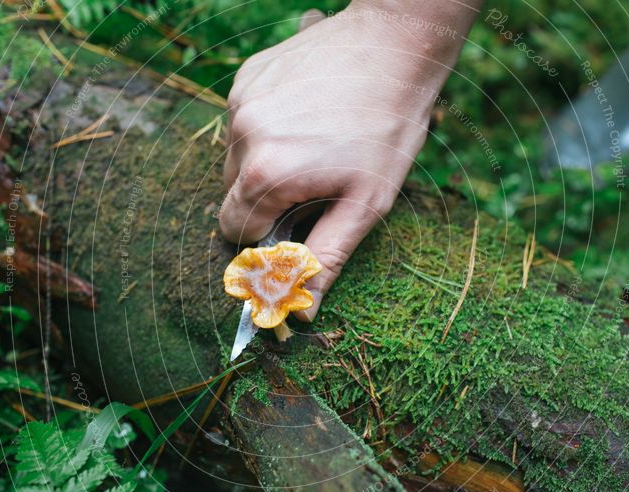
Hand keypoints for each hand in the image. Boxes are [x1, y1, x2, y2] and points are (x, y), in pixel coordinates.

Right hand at [219, 2, 475, 319]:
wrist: (396, 45)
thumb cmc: (388, 127)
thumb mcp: (366, 203)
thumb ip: (327, 258)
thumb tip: (303, 309)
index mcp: (267, 173)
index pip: (236, 230)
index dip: (266, 237)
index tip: (294, 228)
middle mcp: (243, 135)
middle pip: (232, 195)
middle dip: (265, 202)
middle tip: (311, 187)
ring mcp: (241, 101)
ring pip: (235, 158)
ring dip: (264, 164)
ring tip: (312, 148)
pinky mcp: (248, 77)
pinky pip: (243, 122)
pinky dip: (266, 131)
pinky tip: (305, 118)